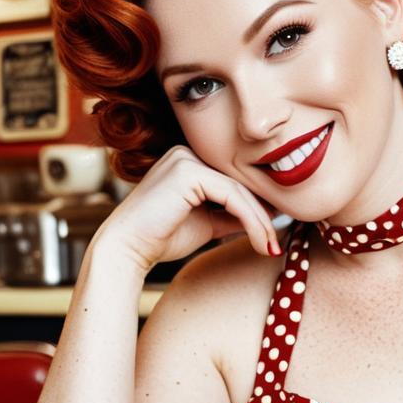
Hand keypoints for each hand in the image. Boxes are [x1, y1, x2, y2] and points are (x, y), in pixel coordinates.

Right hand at [93, 145, 279, 273]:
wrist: (127, 250)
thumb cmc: (160, 238)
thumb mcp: (206, 223)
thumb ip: (231, 215)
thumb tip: (264, 218)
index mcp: (189, 161)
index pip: (232, 181)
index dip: (257, 206)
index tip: (272, 232)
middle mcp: (187, 153)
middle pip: (238, 184)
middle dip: (262, 214)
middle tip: (275, 243)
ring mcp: (186, 159)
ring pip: (238, 191)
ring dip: (260, 222)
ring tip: (270, 247)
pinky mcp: (188, 171)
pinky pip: (231, 196)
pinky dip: (250, 220)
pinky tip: (259, 240)